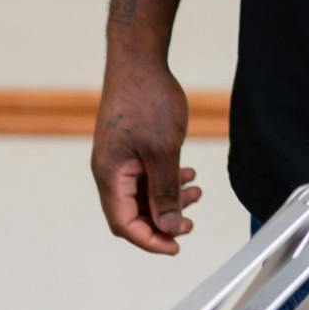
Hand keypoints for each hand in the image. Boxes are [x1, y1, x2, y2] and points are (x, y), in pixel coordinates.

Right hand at [91, 59, 199, 254]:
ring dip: (169, 199)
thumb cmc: (148, 102)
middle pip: (133, 212)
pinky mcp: (130, 147)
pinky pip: (146, 175)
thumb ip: (164, 191)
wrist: (139, 62)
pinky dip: (167, 180)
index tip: (176, 247)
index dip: (149, 240)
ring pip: (143, 193)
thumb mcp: (163, 151)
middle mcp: (110, 171)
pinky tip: (189, 175)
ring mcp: (119, 159)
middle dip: (162, 221)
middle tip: (191, 222)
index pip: (125, 223)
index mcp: (110, 176)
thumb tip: (167, 226)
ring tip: (198, 193)